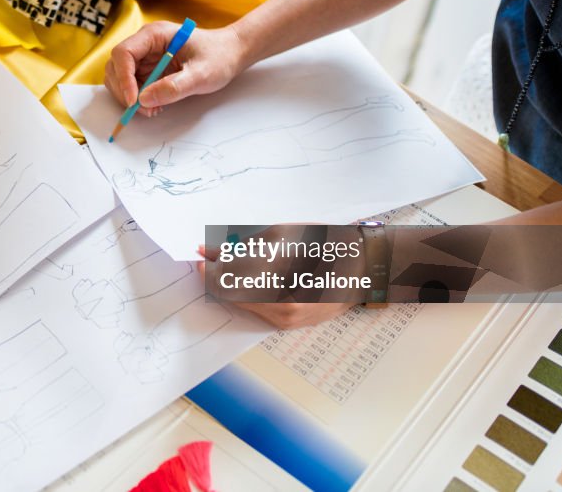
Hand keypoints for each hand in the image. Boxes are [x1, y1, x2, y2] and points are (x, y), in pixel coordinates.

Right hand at [105, 21, 247, 116]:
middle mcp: (145, 44)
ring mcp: (145, 57)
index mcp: (154, 35)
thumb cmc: (219, 56)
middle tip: (143, 109)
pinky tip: (156, 105)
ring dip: (130, 98)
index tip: (134, 100)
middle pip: (116, 66)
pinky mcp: (149, 70)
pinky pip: (133, 87)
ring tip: (152, 109)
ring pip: (120, 78)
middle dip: (124, 91)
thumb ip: (175, 87)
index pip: (123, 53)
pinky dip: (138, 100)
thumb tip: (145, 100)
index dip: (123, 78)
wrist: (230, 54)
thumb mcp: (202, 74)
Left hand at [198, 225, 364, 330]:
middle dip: (216, 276)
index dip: (210, 268)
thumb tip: (211, 252)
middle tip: (207, 258)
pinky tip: (245, 279)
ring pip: (241, 304)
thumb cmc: (326, 244)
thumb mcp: (283, 236)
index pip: (229, 280)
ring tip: (225, 265)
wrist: (362, 268)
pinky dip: (245, 294)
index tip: (199, 255)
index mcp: (281, 282)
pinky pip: (256, 309)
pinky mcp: (287, 324)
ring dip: (228, 286)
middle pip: (231, 296)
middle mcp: (281, 308)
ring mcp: (285, 319)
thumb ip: (244, 246)